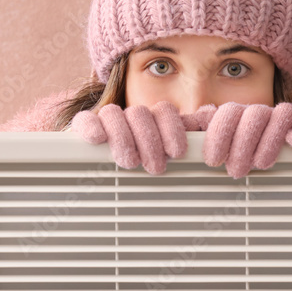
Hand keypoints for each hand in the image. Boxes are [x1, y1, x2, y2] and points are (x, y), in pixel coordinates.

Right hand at [70, 101, 186, 173]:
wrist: (107, 180)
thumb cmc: (148, 167)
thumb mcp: (170, 152)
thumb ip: (189, 132)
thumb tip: (207, 114)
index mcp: (152, 120)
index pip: (163, 110)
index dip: (171, 129)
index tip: (176, 152)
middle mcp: (129, 118)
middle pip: (139, 113)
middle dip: (149, 141)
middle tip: (155, 166)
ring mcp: (105, 123)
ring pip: (113, 114)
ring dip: (124, 138)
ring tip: (130, 162)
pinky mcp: (84, 131)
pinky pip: (84, 119)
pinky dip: (91, 126)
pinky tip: (99, 138)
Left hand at [200, 102, 291, 178]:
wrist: (281, 170)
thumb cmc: (240, 161)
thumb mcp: (217, 153)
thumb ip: (197, 140)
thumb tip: (181, 135)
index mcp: (238, 116)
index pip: (228, 112)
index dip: (220, 134)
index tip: (214, 159)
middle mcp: (261, 114)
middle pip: (253, 113)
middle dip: (242, 143)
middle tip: (237, 170)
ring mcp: (286, 119)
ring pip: (281, 113)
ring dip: (270, 139)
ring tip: (261, 164)